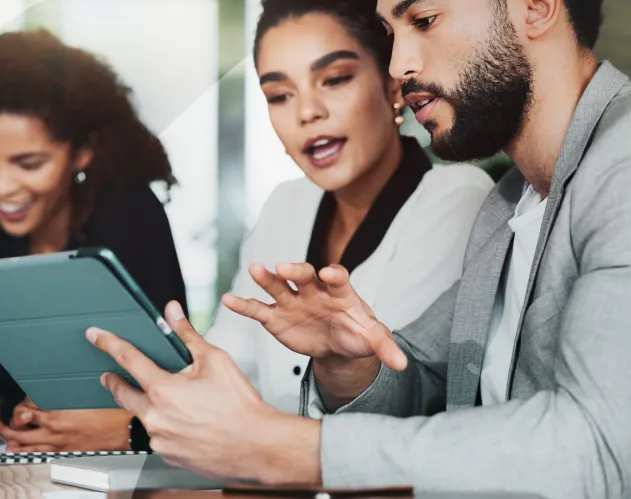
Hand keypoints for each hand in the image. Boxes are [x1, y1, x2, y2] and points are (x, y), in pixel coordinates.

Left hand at [0, 398, 131, 451]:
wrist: (125, 428)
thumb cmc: (109, 409)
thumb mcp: (83, 393)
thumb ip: (62, 392)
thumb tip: (49, 391)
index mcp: (56, 413)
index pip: (25, 410)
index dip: (20, 406)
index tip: (21, 403)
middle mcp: (53, 431)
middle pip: (19, 430)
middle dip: (6, 426)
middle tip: (0, 422)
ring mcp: (59, 443)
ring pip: (27, 446)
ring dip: (12, 441)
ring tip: (6, 438)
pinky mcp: (67, 451)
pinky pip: (40, 454)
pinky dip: (27, 452)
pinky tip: (23, 451)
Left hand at [87, 301, 321, 484]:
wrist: (257, 446)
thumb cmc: (240, 407)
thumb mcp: (215, 360)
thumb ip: (187, 335)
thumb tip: (173, 313)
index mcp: (163, 389)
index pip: (128, 358)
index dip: (108, 343)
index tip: (95, 337)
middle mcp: (155, 417)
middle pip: (123, 393)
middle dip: (115, 382)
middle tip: (111, 376)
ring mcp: (159, 439)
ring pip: (142, 416)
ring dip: (148, 406)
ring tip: (172, 401)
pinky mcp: (167, 455)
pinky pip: (157, 435)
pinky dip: (164, 425)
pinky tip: (185, 421)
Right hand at [221, 263, 406, 369]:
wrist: (337, 343)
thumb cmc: (356, 332)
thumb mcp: (373, 338)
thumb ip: (386, 347)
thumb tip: (403, 363)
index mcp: (340, 291)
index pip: (338, 277)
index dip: (333, 275)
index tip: (328, 274)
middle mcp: (313, 290)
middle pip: (303, 276)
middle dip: (295, 271)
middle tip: (284, 267)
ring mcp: (292, 301)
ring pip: (278, 286)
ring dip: (266, 278)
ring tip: (254, 269)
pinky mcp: (276, 316)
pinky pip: (257, 309)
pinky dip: (243, 304)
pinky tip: (228, 299)